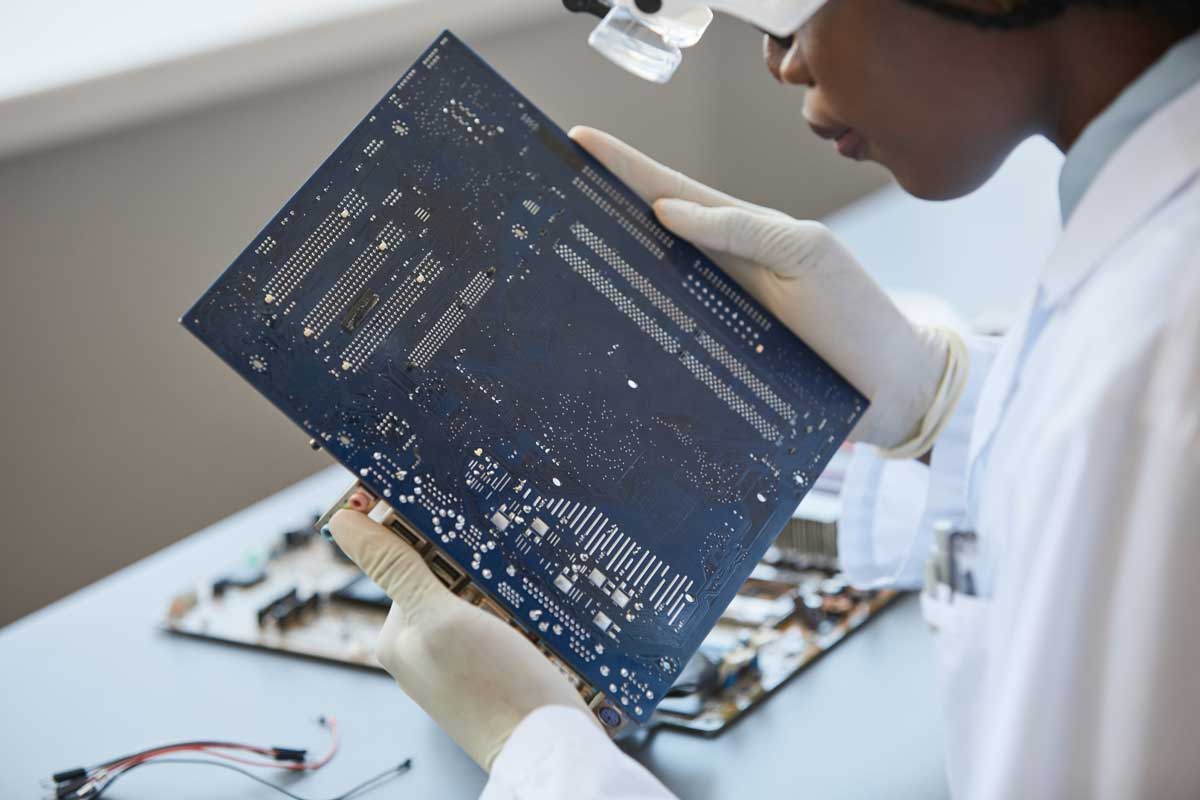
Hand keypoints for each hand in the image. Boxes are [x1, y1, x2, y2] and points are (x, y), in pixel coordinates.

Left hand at [329, 504, 594, 770]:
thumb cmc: (494, 693)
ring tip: (522, 589)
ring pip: (480, 589)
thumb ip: (396, 570)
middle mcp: (424, 644)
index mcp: (397, 633)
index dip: (425, 527)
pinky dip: (520, 604)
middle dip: (475, 560)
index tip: (450, 502)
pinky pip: (504, 613)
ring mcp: (462, 655)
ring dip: (502, 581)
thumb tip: (343, 523)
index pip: (402, 555)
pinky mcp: (497, 663)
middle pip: (446, 571)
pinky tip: (536, 607)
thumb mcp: (441, 619)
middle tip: (500, 558)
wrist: (553, 747)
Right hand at [569, 126, 965, 454]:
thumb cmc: (853, 316)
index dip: (625, 167)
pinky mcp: (708, 357)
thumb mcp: (806, 255)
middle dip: (598, 208)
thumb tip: (665, 211)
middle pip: (647, 233)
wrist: (886, 389)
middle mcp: (719, 270)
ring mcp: (711, 313)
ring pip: (647, 282)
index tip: (578, 140)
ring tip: (553, 244)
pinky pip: (658, 333)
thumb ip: (742, 228)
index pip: (672, 191)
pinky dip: (626, 321)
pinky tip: (592, 318)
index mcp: (742, 234)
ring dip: (605, 265)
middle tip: (545, 189)